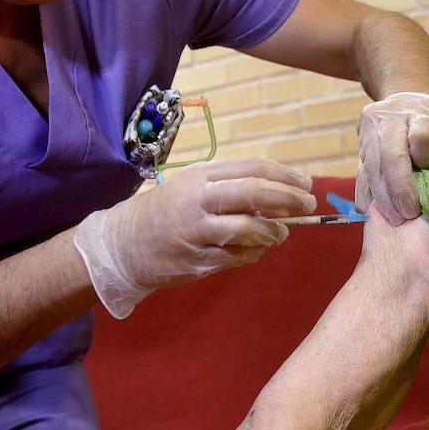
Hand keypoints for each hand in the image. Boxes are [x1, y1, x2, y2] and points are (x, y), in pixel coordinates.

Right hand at [75, 158, 315, 317]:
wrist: (120, 246)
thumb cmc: (163, 212)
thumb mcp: (190, 187)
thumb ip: (227, 186)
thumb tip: (276, 192)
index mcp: (198, 176)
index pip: (250, 168)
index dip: (283, 175)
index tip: (305, 183)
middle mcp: (196, 200)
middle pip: (253, 193)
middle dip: (288, 198)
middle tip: (308, 204)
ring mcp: (194, 232)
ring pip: (247, 227)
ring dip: (273, 230)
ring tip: (281, 233)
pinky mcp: (194, 261)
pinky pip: (235, 256)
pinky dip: (253, 253)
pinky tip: (258, 250)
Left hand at [355, 92, 428, 223]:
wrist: (412, 95)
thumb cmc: (392, 135)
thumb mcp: (374, 150)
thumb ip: (368, 178)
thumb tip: (365, 209)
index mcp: (371, 124)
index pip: (373, 164)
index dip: (384, 196)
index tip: (394, 218)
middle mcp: (393, 114)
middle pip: (393, 153)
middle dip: (402, 189)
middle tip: (411, 213)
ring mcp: (422, 110)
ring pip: (422, 138)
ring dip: (425, 162)